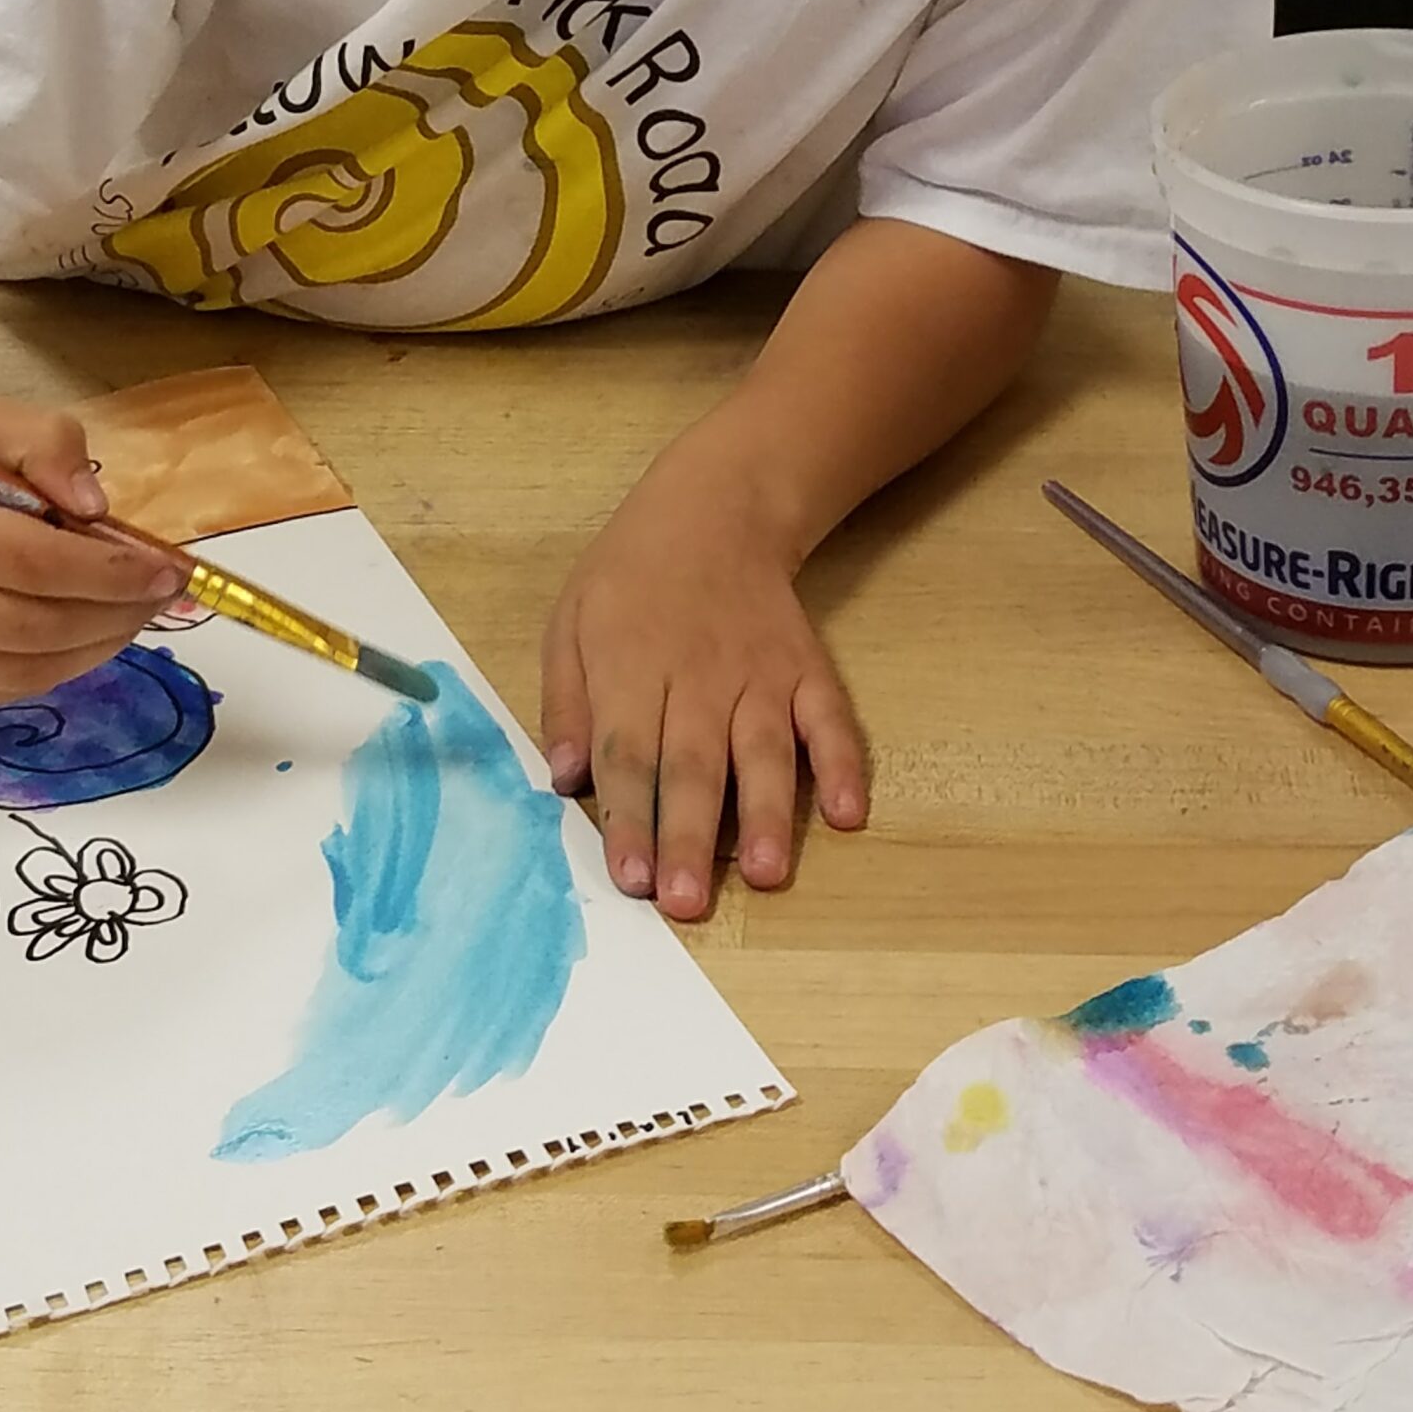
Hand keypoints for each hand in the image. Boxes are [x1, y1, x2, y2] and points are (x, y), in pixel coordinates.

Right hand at [0, 398, 185, 707]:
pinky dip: (64, 663)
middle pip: (32, 626)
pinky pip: (8, 688)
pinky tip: (92, 629)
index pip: (25, 562)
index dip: (106, 571)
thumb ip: (45, 444)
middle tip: (166, 590)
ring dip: (100, 643)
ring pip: (27, 670)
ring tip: (140, 609)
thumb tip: (96, 508)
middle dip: (116, 612)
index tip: (166, 566)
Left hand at [539, 439, 866, 921]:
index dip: (628, 816)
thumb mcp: (571, 621)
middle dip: (689, 835)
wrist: (717, 509)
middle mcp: (700, 676)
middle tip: (686, 902)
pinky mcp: (808, 671)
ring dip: (765, 814)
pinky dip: (843, 765)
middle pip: (693, 764)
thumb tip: (563, 778)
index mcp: (631, 666)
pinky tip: (848, 813)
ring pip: (764, 751)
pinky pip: (830, 720)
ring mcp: (761, 675)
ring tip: (765, 874)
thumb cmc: (631, 576)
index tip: (630, 878)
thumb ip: (565, 702)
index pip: (628, 752)